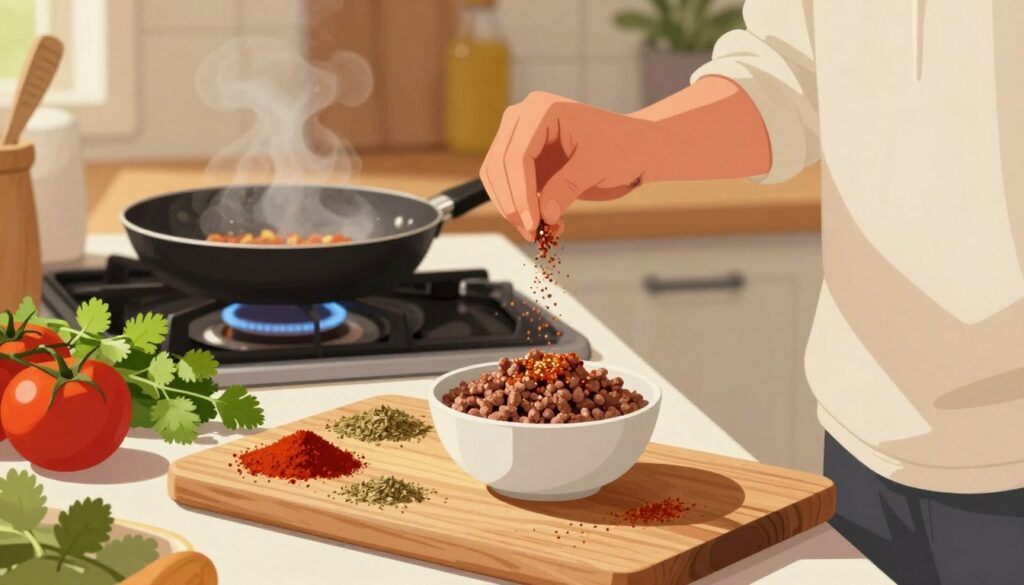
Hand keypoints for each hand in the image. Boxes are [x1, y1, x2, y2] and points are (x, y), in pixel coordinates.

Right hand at [479, 92, 653, 240]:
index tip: (532, 223)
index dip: (520, 193)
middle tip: (530, 233)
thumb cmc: (625, 146)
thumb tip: (543, 214)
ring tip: (538, 233)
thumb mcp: (596, 166)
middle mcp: (525, 121)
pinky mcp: (527, 162)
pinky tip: (545, 226)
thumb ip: (566, 188)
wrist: (638, 149)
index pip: (516, 155)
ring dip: (513, 211)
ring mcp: (523, 141)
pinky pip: (511, 189)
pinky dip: (522, 210)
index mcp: (540, 111)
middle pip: (499, 166)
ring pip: (498, 179)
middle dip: (511, 204)